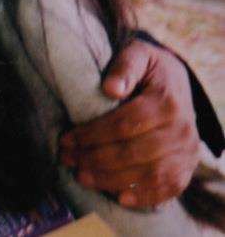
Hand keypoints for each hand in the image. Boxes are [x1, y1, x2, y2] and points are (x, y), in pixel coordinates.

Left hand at [59, 37, 199, 208]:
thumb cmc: (149, 68)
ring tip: (82, 176)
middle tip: (68, 160)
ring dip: (112, 180)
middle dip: (95, 159)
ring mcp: (187, 151)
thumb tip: (110, 88)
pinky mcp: (187, 166)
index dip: (92, 134)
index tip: (66, 139)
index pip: (124, 125)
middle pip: (134, 152)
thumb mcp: (138, 54)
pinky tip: (119, 198)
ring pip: (149, 174)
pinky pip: (169, 187)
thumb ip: (125, 67)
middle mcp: (181, 130)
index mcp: (166, 102)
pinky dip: (145, 196)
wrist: (178, 82)